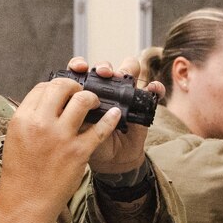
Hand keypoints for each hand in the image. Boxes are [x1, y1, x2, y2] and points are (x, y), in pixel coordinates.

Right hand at [0, 73, 128, 222]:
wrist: (26, 204)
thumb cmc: (20, 174)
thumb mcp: (15, 139)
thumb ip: (30, 119)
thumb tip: (47, 103)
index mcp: (22, 118)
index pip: (42, 88)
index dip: (55, 86)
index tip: (62, 92)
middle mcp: (40, 124)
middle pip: (63, 87)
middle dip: (75, 85)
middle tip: (81, 92)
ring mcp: (61, 137)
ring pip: (83, 100)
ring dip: (92, 97)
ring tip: (96, 103)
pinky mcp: (78, 152)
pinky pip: (100, 128)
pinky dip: (110, 119)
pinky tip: (115, 114)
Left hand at [65, 56, 164, 175]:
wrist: (112, 158)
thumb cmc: (90, 142)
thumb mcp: (77, 129)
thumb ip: (73, 114)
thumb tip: (68, 102)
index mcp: (85, 90)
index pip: (81, 69)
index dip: (79, 64)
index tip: (79, 67)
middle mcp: (105, 87)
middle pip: (106, 67)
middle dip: (104, 67)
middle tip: (103, 73)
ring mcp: (125, 92)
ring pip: (129, 70)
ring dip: (127, 69)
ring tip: (124, 77)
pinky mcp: (142, 101)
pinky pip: (152, 90)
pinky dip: (155, 87)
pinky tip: (154, 89)